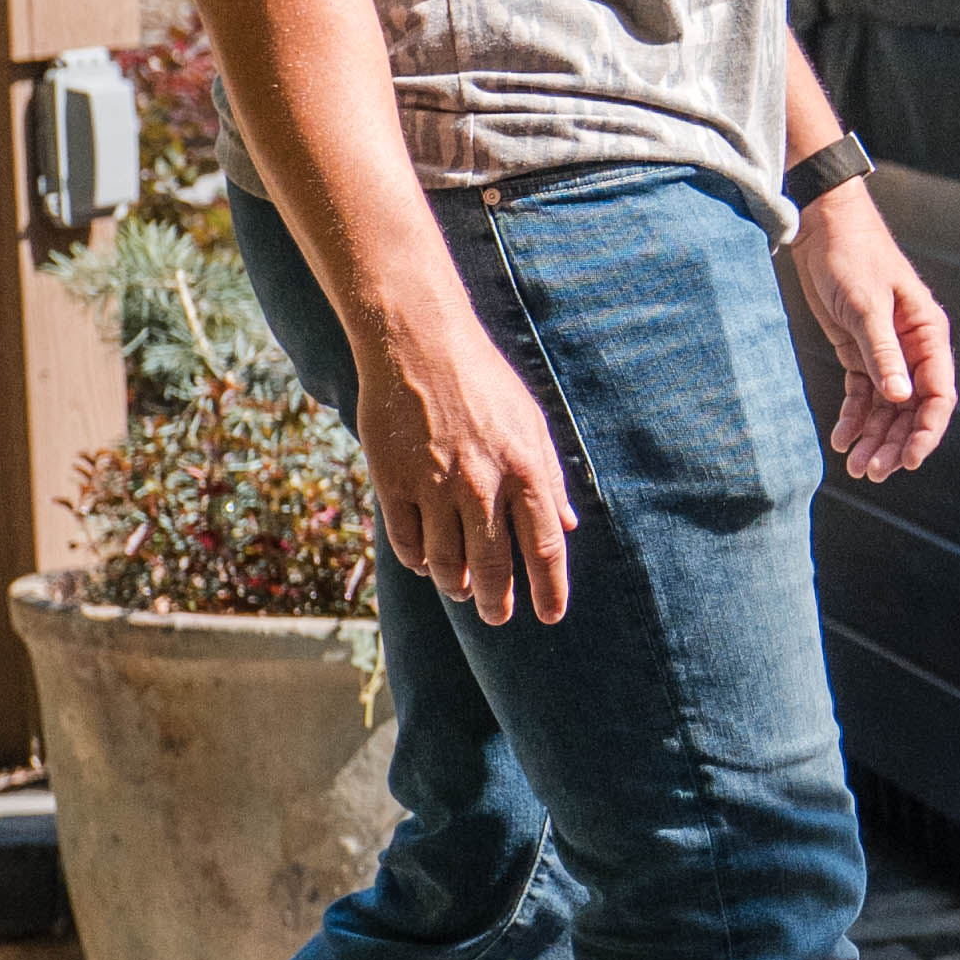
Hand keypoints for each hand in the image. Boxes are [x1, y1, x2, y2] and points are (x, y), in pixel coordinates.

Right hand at [355, 289, 575, 624]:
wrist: (418, 343)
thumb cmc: (483, 381)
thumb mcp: (532, 421)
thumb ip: (550, 477)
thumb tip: (567, 527)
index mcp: (524, 468)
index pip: (544, 547)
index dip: (550, 589)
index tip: (550, 615)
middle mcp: (481, 484)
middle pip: (494, 568)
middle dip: (497, 603)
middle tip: (497, 616)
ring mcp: (433, 486)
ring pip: (446, 564)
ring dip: (456, 586)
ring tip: (463, 592)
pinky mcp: (393, 482)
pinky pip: (407, 543)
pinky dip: (419, 561)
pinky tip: (426, 563)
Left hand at [791, 187, 955, 479]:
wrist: (822, 227)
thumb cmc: (852, 256)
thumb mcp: (867, 306)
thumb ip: (883, 353)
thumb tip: (901, 398)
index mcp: (928, 334)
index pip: (939, 394)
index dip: (928, 431)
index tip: (911, 461)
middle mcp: (913, 348)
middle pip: (913, 409)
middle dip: (895, 443)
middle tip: (873, 472)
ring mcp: (887, 352)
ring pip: (888, 408)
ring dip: (874, 437)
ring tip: (855, 466)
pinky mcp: (860, 351)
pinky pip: (863, 394)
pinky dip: (854, 417)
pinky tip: (842, 439)